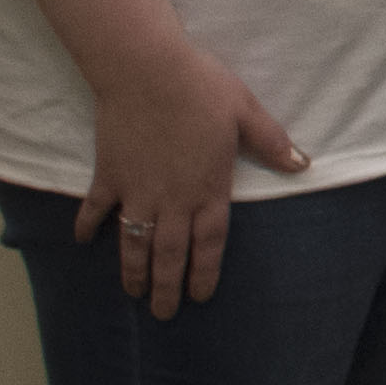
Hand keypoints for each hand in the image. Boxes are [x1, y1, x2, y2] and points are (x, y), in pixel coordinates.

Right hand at [79, 44, 304, 314]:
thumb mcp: (246, 112)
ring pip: (134, 243)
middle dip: (167, 287)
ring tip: (133, 293)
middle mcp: (172, 199)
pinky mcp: (108, 176)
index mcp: (208, 188)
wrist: (146, 70)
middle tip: (163, 314)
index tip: (199, 296)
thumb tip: (302, 164)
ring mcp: (136, 191)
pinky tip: (83, 242)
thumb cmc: (201, 87)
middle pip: (170, 254)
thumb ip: (272, 142)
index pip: (209, 243)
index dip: (204, 273)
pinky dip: (88, 226)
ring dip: (133, 271)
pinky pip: (95, 209)